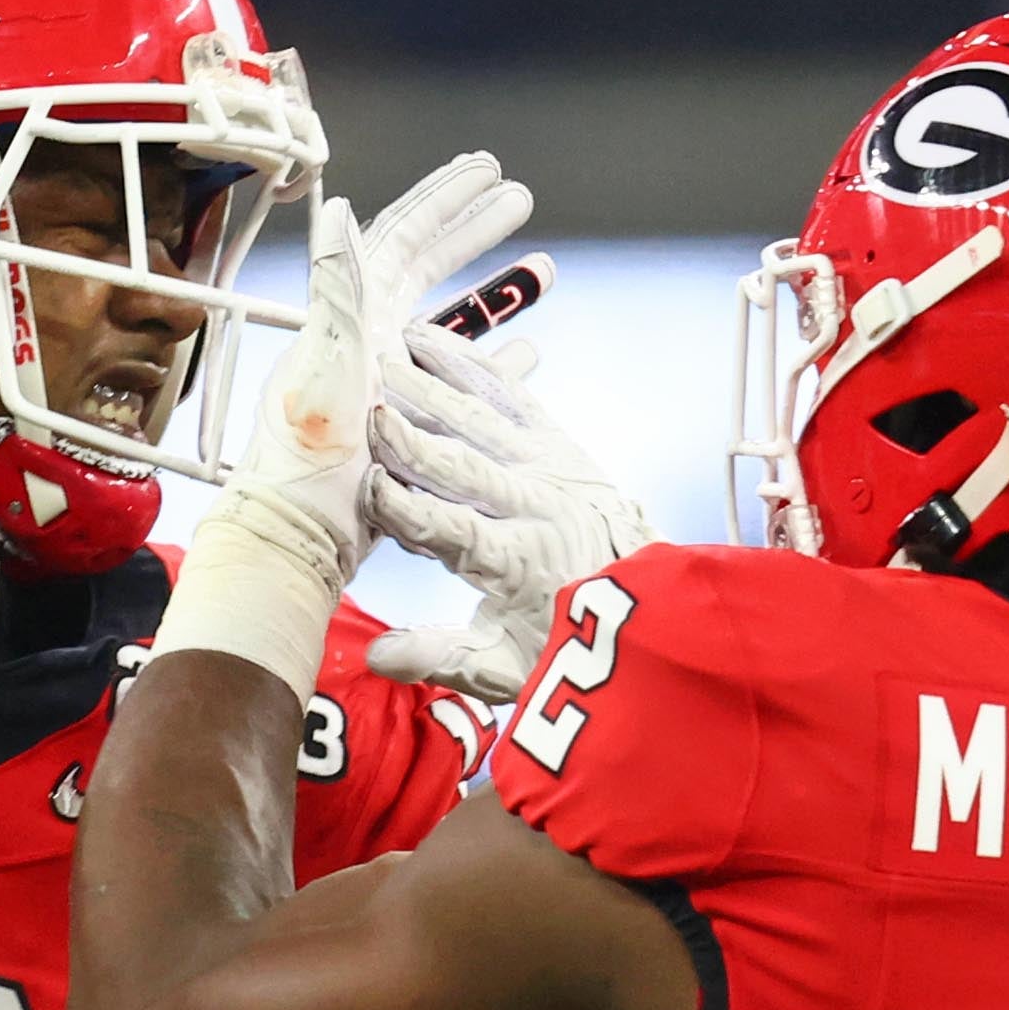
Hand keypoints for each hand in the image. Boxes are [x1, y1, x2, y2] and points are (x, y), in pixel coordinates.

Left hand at [158, 155, 531, 696]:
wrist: (298, 540)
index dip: (446, 199)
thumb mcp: (328, 364)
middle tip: (520, 197)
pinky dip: (494, 360)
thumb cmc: (308, 459)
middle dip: (471, 228)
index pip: (402, 237)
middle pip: (424, 266)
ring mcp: (386, 383)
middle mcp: (366, 341)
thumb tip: (340, 208)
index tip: (492, 170)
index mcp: (351, 318)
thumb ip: (335, 287)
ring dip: (495, 292)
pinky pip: (458, 382)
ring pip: (449, 318)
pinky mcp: (403, 426)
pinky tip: (530, 350)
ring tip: (546, 270)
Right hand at [361, 303, 653, 703]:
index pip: (453, 531)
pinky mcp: (555, 441)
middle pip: (463, 466)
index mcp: (518, 562)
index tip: (364, 488)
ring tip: (383, 360)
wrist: (645, 607)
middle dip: (412, 439)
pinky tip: (430, 341)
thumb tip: (376, 657)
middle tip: (364, 411)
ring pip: (481, 420)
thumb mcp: (503, 668)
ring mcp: (548, 466)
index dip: (405, 510)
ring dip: (431, 389)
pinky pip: (508, 396)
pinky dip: (470, 366)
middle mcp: (535, 506)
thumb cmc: (562, 641)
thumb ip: (439, 657)